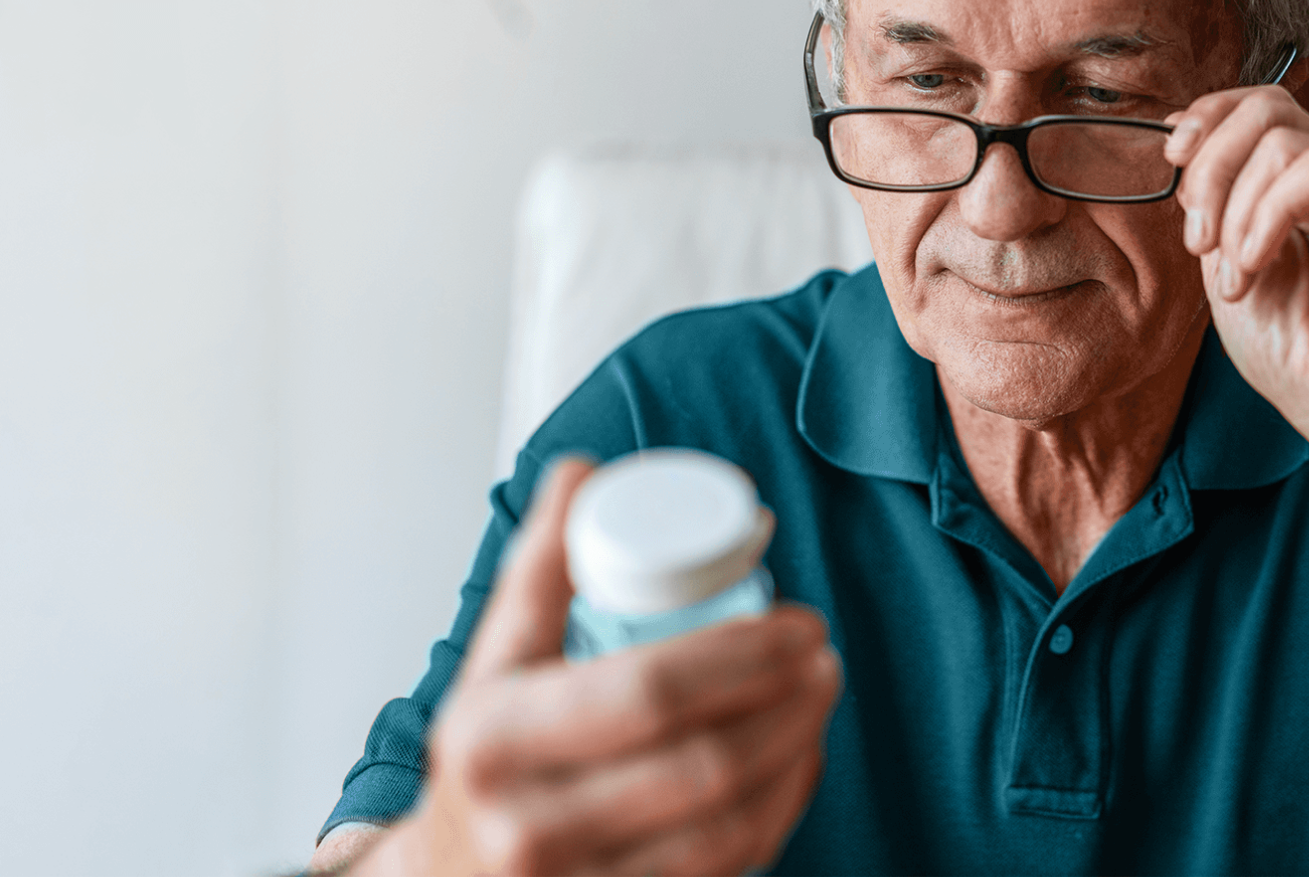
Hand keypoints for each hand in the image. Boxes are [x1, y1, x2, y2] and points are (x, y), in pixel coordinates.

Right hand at [370, 459, 841, 876]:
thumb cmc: (485, 759)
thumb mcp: (492, 662)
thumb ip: (539, 568)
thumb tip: (580, 471)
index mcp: (495, 740)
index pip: (647, 691)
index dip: (743, 654)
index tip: (799, 622)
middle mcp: (529, 829)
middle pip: (703, 765)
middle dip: (788, 704)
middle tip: (823, 657)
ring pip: (727, 828)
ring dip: (796, 756)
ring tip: (819, 700)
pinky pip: (727, 871)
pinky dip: (778, 813)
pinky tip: (796, 765)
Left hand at [1164, 83, 1308, 466]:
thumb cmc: (1298, 353)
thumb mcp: (1229, 259)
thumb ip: (1216, 197)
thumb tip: (1179, 132)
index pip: (1258, 106)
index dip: (1207, 119)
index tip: (1172, 164)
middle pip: (1265, 108)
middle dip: (1211, 167)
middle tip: (1199, 239)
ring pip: (1282, 140)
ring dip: (1236, 212)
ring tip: (1238, 275)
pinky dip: (1267, 218)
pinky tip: (1257, 266)